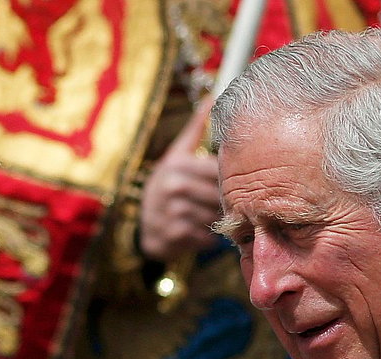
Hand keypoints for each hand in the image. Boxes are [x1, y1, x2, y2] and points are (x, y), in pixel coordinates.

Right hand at [138, 96, 221, 262]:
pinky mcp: (173, 235)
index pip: (218, 170)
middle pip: (219, 195)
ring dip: (218, 221)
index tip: (237, 183)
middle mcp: (173, 185)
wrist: (144, 225)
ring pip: (214, 216)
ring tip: (214, 219)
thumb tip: (212, 98)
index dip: (231, 179)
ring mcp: (171, 211)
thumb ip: (196, 130)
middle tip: (229, 206)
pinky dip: (208, 238)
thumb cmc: (167, 186)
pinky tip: (202, 233)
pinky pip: (205, 237)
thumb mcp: (176, 155)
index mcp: (177, 164)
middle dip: (226, 202)